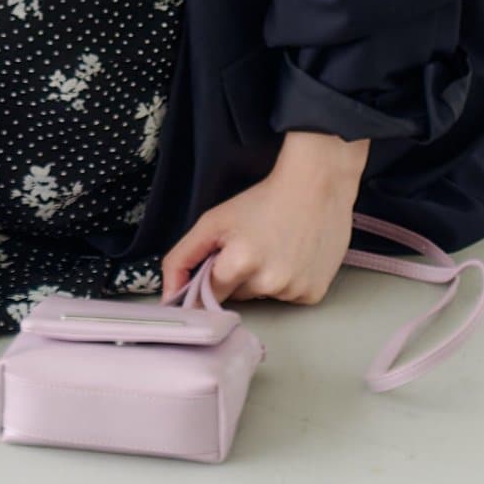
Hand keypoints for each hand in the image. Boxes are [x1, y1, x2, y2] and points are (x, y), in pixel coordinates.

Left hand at [157, 137, 367, 305]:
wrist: (315, 186)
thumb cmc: (262, 199)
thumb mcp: (213, 221)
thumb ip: (183, 258)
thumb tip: (167, 297)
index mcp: (239, 264)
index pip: (209, 294)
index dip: (209, 279)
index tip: (214, 269)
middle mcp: (268, 283)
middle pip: (237, 295)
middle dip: (236, 276)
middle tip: (250, 246)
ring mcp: (293, 291)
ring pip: (263, 296)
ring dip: (263, 279)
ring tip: (275, 247)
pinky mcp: (314, 295)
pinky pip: (288, 297)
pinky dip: (287, 283)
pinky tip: (293, 256)